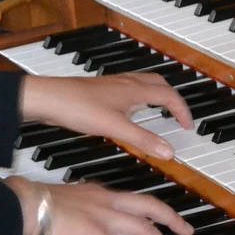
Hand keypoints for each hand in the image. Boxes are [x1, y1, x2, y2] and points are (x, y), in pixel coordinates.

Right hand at [6, 176, 193, 234]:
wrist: (26, 206)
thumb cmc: (36, 204)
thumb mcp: (65, 199)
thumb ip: (79, 208)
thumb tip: (80, 219)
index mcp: (99, 192)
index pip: (133, 198)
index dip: (151, 207)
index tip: (161, 214)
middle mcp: (107, 201)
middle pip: (149, 206)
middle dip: (170, 218)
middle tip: (185, 229)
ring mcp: (104, 218)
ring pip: (143, 229)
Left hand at [19, 72, 192, 159]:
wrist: (47, 98)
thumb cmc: (77, 107)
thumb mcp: (115, 127)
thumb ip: (143, 140)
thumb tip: (169, 151)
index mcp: (134, 89)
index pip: (169, 96)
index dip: (182, 110)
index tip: (187, 126)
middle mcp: (126, 83)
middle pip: (159, 84)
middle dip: (173, 98)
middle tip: (178, 115)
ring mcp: (112, 85)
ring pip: (143, 85)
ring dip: (156, 96)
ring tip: (159, 112)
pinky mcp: (100, 90)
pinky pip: (129, 90)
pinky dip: (139, 99)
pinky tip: (128, 112)